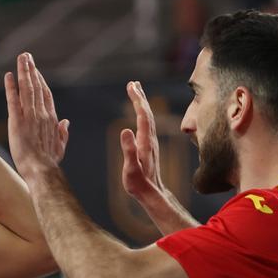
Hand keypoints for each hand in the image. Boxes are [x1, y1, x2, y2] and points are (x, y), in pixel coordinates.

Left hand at [4, 53, 69, 177]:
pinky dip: (11, 86)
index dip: (41, 81)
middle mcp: (41, 113)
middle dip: (32, 70)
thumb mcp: (60, 147)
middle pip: (36, 87)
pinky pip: (13, 99)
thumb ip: (63, 133)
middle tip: (27, 56)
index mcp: (51, 119)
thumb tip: (66, 122)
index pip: (45, 95)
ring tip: (21, 58)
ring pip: (26, 88)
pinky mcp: (16, 121)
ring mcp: (29, 116)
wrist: (41, 170)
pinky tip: (9, 75)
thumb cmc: (50, 162)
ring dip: (24, 71)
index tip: (36, 71)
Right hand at [121, 81, 165, 198]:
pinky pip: (147, 125)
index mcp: (145, 141)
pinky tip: (140, 113)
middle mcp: (150, 139)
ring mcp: (151, 142)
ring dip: (142, 104)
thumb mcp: (131, 168)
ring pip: (148, 118)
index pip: (142, 116)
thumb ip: (129, 150)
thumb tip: (125, 130)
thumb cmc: (139, 184)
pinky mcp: (149, 146)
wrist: (152, 193)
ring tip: (136, 92)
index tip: (131, 86)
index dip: (137, 100)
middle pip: (147, 113)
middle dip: (140, 97)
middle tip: (133, 83)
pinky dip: (143, 114)